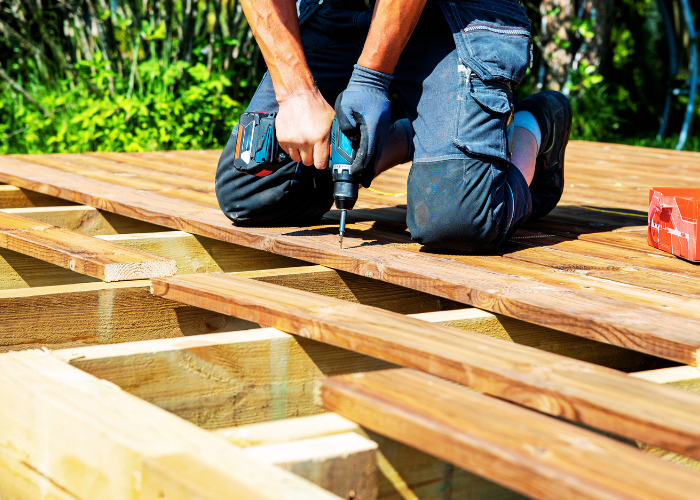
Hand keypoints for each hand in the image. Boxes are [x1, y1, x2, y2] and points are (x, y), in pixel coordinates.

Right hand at [276, 88, 334, 169]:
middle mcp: (305, 141)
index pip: (320, 163)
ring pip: (296, 159)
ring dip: (301, 154)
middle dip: (311, 158)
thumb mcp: (331, 120)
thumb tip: (337, 148)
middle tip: (312, 149)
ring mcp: (292, 140)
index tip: (321, 160)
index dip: (321, 163)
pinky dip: (291, 148)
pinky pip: (287, 152)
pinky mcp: (282, 138)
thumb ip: (334, 135)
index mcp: (319, 137)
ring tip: (303, 143)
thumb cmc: (315, 105)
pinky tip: (295, 138)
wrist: (297, 95)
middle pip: (308, 163)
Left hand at [336, 65, 392, 186]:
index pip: (367, 150)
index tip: (355, 173)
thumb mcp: (345, 105)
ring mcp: (384, 128)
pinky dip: (373, 153)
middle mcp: (381, 129)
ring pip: (378, 150)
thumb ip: (345, 122)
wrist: (373, 80)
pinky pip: (378, 143)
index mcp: (372, 126)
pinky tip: (367, 159)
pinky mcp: (384, 126)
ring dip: (372, 163)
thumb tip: (350, 137)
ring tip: (365, 175)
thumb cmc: (357, 92)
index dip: (361, 164)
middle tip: (363, 182)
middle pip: (375, 155)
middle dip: (368, 169)